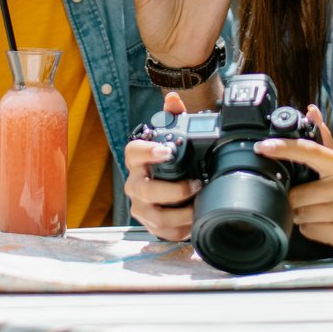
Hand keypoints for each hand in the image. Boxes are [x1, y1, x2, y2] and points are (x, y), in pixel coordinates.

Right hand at [123, 93, 199, 241]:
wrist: (167, 188)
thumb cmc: (170, 160)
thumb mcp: (174, 137)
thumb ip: (173, 116)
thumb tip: (172, 99)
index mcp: (137, 160)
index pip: (133, 152)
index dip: (148, 151)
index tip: (167, 151)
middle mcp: (134, 184)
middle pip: (146, 190)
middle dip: (173, 190)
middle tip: (196, 184)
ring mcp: (140, 206)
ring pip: (155, 216)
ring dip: (181, 214)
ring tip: (199, 206)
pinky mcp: (149, 225)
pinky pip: (163, 232)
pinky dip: (180, 229)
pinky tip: (194, 221)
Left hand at [255, 105, 332, 261]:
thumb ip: (323, 139)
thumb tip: (311, 111)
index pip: (309, 151)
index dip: (284, 148)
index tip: (263, 147)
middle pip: (297, 193)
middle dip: (295, 199)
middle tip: (309, 200)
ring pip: (301, 214)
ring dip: (302, 215)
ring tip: (319, 213)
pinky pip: (309, 231)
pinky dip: (310, 230)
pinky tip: (324, 225)